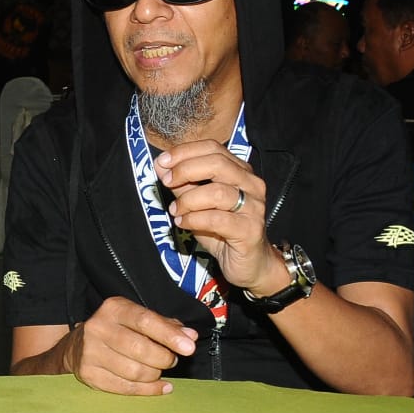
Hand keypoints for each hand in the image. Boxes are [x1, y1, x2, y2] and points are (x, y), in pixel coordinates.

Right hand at [64, 296, 197, 394]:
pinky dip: (148, 390)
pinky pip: (126, 388)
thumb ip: (165, 325)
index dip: (169, 335)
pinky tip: (159, 386)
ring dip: (155, 374)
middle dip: (164, 358)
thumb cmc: (116, 330)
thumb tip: (190, 336)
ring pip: (135, 371)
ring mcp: (90, 352)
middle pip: (140, 348)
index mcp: (113, 309)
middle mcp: (98, 328)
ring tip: (158, 370)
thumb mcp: (137, 318)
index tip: (189, 347)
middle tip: (171, 360)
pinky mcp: (89, 374)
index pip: (145, 321)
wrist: (76, 346)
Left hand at [154, 140, 283, 292]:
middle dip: (185, 170)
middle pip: (217, 163)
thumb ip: (181, 183)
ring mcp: (254, 207)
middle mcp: (251, 184)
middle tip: (167, 182)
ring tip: (176, 211)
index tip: (163, 161)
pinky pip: (218, 219)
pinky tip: (184, 223)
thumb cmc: (223, 230)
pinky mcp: (251, 230)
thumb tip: (159, 164)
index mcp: (240, 171)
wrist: (249, 264)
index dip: (185, 151)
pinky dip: (194, 219)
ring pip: (217, 192)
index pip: (213, 148)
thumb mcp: (196, 204)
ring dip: (188, 200)